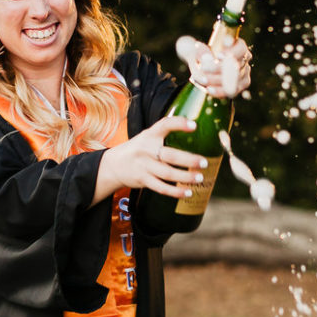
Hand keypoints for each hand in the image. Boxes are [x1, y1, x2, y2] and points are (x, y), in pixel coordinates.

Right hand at [93, 116, 210, 205]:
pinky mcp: (143, 180)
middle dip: (188, 160)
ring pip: (167, 173)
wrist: (112, 165)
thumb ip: (164, 136)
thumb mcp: (147, 137)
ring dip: (185, 177)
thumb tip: (195, 135)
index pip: (164, 125)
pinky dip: (176, 192)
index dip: (179, 124)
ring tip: (199, 178)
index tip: (194, 125)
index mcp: (149, 135)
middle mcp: (146, 149)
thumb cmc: (138, 149)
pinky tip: (188, 192)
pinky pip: (161, 187)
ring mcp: (143, 166)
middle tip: (204, 162)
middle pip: (169, 155)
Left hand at [181, 37, 251, 98]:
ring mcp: (244, 73)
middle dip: (219, 68)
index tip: (219, 56)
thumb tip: (206, 58)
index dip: (232, 52)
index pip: (241, 48)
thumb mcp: (200, 50)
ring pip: (235, 79)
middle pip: (237, 64)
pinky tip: (210, 89)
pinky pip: (232, 90)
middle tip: (204, 68)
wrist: (202, 65)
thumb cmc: (203, 54)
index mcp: (239, 45)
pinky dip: (220, 90)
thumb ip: (202, 52)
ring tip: (204, 79)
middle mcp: (244, 59)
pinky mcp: (240, 86)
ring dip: (218, 80)